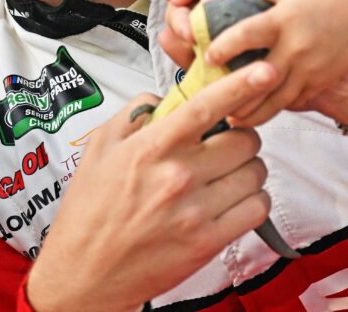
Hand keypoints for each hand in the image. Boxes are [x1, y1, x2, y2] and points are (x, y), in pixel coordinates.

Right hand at [25, 62, 276, 311]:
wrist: (83, 276)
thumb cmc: (89, 211)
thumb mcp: (100, 146)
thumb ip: (136, 112)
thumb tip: (167, 96)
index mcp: (152, 147)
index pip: (205, 106)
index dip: (240, 84)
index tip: (264, 70)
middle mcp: (177, 176)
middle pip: (244, 139)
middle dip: (240, 135)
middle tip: (225, 144)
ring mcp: (196, 211)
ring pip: (255, 172)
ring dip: (248, 168)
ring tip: (225, 174)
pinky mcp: (208, 243)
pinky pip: (257, 209)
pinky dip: (253, 200)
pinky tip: (233, 199)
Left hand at [204, 0, 347, 128]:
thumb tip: (228, 2)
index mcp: (284, 19)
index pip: (246, 35)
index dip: (223, 47)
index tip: (208, 54)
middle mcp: (295, 48)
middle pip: (255, 80)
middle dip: (230, 93)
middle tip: (208, 99)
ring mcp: (308, 70)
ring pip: (273, 101)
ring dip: (248, 112)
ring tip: (228, 117)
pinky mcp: (319, 83)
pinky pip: (290, 102)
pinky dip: (271, 109)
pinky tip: (255, 112)